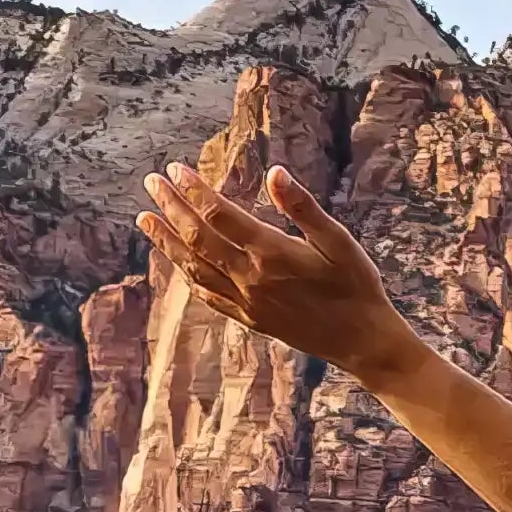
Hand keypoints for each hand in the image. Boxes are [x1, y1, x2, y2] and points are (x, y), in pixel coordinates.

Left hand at [136, 161, 422, 388]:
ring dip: (167, 241)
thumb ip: (305, 208)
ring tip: (146, 219)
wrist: (364, 343)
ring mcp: (248, 302)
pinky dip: (188, 275)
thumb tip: (275, 172)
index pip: (220, 215)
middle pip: (198, 238)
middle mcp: (252, 279)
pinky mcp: (252, 319)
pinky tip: (177, 262)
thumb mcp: (341, 243)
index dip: (195, 189)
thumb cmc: (358, 288)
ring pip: (195, 267)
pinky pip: (209, 295)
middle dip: (172, 207)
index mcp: (273, 254)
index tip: (176, 168)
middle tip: (152, 181)